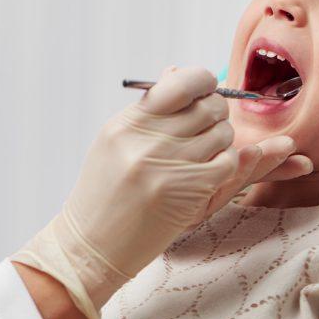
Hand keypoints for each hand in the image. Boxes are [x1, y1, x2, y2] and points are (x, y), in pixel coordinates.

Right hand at [12, 65, 303, 318]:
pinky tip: (208, 172)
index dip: (202, 82)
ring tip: (204, 154)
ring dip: (221, 142)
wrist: (90, 246)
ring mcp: (167, 165)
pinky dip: (225, 165)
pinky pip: (227, 163)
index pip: (180, 83)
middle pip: (208, 107)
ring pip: (222, 133)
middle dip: (216, 114)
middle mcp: (146, 140)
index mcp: (127, 124)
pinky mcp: (186, 191)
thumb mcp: (113, 143)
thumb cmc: (102, 195)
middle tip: (209, 126)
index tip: (205, 91)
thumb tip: (177, 72)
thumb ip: (148, 110)